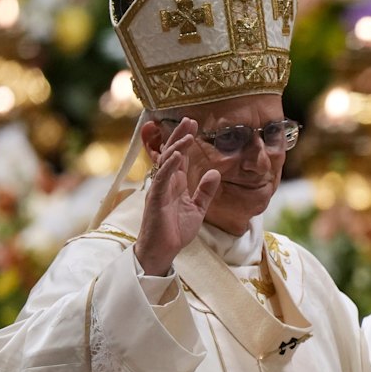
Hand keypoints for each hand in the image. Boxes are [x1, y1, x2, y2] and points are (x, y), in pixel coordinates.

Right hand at [135, 118, 220, 275]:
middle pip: (172, 153)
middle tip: (189, 119)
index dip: (186, 140)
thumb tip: (215, 173)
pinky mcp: (155, 199)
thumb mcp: (198, 209)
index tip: (194, 124)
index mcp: (176, 183)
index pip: (181, 156)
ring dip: (176, 147)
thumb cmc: (176, 231)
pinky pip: (161, 178)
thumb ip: (206, 191)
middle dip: (179, 135)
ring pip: (166, 162)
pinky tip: (177, 155)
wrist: (163, 251)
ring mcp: (159, 189)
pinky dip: (169, 166)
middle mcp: (166, 182)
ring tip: (187, 135)